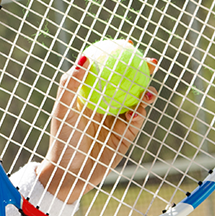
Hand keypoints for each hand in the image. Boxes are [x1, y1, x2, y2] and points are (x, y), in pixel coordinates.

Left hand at [37, 55, 157, 201]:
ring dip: (147, 93)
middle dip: (143, 70)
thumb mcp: (64, 109)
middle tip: (150, 62)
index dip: (119, 56)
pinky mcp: (126, 135)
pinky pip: (136, 121)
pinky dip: (138, 114)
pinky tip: (135, 112)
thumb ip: (71, 84)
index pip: (107, 70)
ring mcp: (117, 118)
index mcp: (91, 94)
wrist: (71, 172)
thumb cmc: (63, 139)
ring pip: (137, 100)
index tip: (128, 43)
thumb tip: (85, 57)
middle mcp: (106, 103)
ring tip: (148, 92)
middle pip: (129, 82)